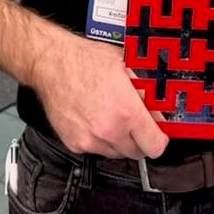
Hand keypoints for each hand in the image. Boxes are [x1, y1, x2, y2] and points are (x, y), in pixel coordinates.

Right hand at [31, 31, 168, 158]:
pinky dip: (101, 140)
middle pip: (137, 153)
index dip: (160, 139)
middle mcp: (109, 131)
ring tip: (115, 118)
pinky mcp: (75, 144)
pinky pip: (97, 150)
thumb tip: (160, 106)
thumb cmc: (87, 61)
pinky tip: (98, 120)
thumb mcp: (128, 68)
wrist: (53, 65)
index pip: (155, 146)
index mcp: (127, 112)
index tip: (159, 134)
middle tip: (138, 124)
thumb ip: (147, 92)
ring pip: (117, 153)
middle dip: (141, 140)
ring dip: (121, 141)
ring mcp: (90, 140)